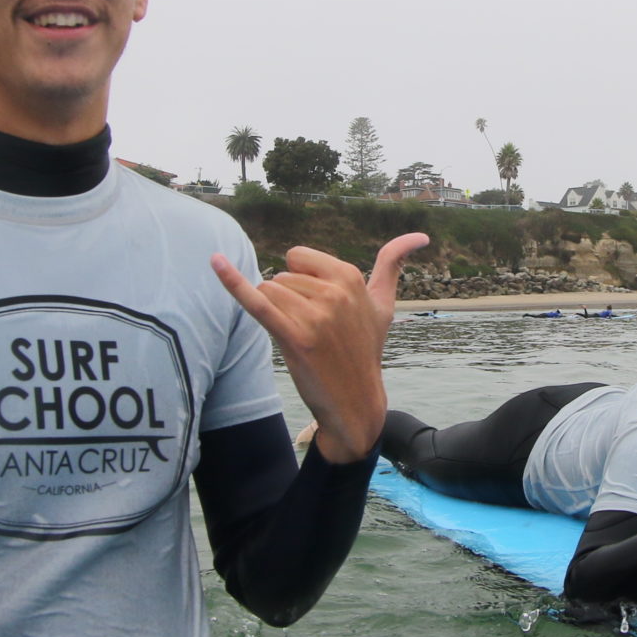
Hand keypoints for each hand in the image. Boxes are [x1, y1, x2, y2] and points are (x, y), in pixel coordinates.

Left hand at [211, 233, 428, 463]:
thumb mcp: (384, 304)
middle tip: (313, 331)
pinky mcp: (295, 338)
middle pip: (281, 276)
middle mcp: (334, 292)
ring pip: (268, 291)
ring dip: (276, 314)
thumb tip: (421, 235)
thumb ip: (393, 264)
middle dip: (288, 301)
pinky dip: (233, 282)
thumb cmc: (365, 349)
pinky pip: (257, 302)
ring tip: (301, 338)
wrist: (356, 400)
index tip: (318, 306)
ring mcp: (315, 316)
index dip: (299, 281)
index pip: (297, 257)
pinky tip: (214, 262)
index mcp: (350, 277)